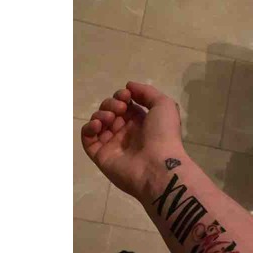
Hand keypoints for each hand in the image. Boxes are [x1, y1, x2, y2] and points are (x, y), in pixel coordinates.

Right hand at [81, 82, 185, 199]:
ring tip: (110, 118)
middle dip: (111, 104)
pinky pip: (88, 139)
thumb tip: (128, 86)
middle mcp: (126, 134)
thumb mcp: (164, 105)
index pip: (124, 105)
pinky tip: (98, 125)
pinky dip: (89, 128)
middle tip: (120, 109)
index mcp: (142, 123)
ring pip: (98, 123)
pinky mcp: (101, 156)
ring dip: (101, 114)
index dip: (122, 96)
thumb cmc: (164, 135)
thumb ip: (147, 92)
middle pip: (109, 111)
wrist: (158, 166)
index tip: (126, 96)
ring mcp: (113, 146)